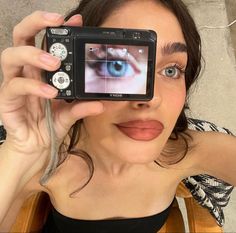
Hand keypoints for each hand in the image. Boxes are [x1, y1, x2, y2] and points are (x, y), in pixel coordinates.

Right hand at [0, 11, 103, 172]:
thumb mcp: (70, 115)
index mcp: (41, 73)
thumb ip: (82, 107)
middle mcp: (27, 74)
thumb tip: (101, 103)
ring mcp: (15, 86)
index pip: (44, 42)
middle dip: (36, 24)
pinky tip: (50, 93)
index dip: (56, 28)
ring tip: (54, 62)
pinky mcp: (8, 102)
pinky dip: (33, 87)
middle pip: (21, 37)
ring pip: (11, 56)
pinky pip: (15, 87)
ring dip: (33, 53)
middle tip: (56, 22)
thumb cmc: (49, 127)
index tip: (75, 22)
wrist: (36, 148)